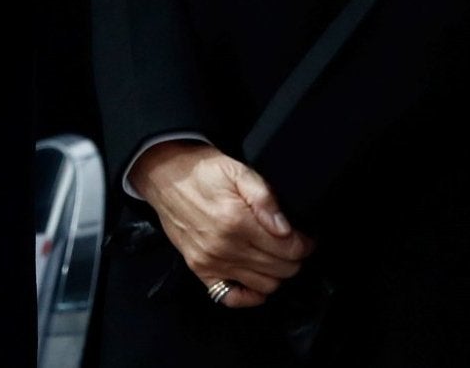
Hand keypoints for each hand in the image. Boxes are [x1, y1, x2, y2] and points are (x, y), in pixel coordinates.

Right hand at [129, 140, 313, 307]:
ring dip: (275, 274)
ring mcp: (211, 261)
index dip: (304, 244)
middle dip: (293, 258)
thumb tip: (285, 228)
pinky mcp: (199, 269)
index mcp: (237, 221)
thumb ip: (264, 197)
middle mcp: (224, 246)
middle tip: (290, 245)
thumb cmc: (202, 171)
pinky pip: (231, 298)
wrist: (164, 175)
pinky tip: (254, 279)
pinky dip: (248, 295)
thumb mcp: (237, 170)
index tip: (304, 238)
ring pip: (263, 286)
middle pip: (280, 270)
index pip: (289, 249)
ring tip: (273, 256)